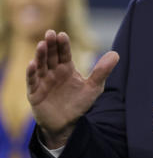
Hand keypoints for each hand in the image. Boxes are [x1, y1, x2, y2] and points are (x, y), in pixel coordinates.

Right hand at [27, 30, 119, 147]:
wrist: (67, 124)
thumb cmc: (79, 103)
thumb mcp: (93, 87)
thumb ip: (102, 71)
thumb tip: (116, 54)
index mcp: (67, 68)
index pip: (65, 53)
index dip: (63, 44)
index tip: (62, 34)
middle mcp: (53, 72)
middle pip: (51, 56)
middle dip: (50, 45)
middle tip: (50, 33)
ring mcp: (43, 81)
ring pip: (40, 65)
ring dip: (40, 55)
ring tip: (41, 45)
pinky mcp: (34, 93)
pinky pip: (32, 81)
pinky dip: (31, 73)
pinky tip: (32, 64)